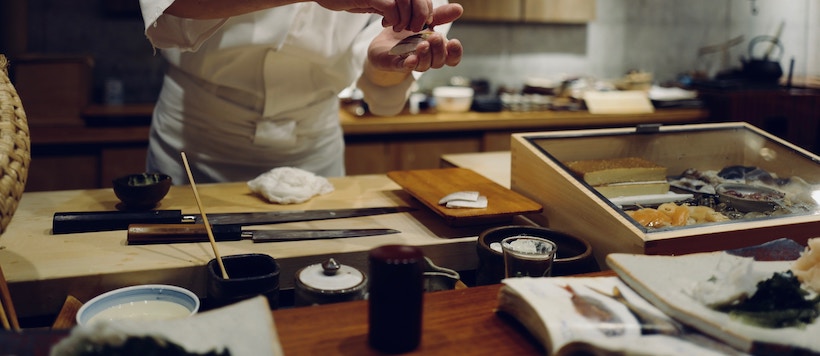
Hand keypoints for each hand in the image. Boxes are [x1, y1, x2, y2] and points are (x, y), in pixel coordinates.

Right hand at [315, 0, 433, 31]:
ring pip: (407, 4)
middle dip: (420, 17)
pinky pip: (392, 8)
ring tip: (397, 27)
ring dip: (406, 21)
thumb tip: (422, 16)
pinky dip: (393, 20)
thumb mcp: (381, 1)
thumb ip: (398, 5)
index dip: (426, 10)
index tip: (418, 23)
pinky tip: (385, 23)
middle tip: (412, 28)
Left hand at [367, 3, 462, 73]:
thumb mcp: (425, 21)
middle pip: (439, 61)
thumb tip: (459, 8)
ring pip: (424, 66)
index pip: (452, 58)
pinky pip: (405, 68)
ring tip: (422, 44)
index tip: (454, 42)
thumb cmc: (409, 32)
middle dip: (439, 50)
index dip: (455, 53)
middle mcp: (428, 59)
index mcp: (437, 50)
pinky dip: (410, 64)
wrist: (385, 40)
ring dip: (425, 55)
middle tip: (435, 37)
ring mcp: (413, 63)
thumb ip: (441, 16)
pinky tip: (411, 58)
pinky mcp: (397, 65)